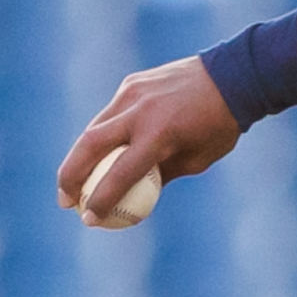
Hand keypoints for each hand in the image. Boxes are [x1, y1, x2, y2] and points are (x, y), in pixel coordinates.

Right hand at [55, 56, 240, 224]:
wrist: (232, 77)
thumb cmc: (219, 126)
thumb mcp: (196, 160)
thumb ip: (163, 174)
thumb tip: (136, 195)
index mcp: (160, 135)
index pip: (119, 174)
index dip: (100, 200)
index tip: (89, 219)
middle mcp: (139, 112)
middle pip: (89, 146)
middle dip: (70, 176)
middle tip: (65, 201)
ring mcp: (131, 94)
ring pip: (94, 128)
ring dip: (79, 156)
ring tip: (74, 181)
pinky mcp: (131, 84)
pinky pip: (110, 114)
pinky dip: (102, 134)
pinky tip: (99, 153)